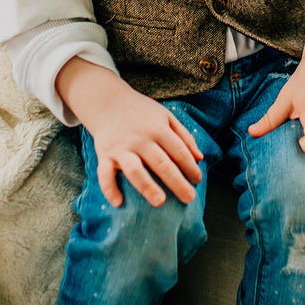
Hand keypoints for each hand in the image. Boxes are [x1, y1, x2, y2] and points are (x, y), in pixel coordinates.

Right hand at [56, 58, 202, 206]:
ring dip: (147, 186)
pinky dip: (109, 188)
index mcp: (158, 128)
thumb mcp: (165, 116)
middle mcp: (140, 139)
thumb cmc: (141, 112)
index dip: (190, 166)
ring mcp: (121, 148)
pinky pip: (104, 173)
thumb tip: (200, 158)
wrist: (107, 101)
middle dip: (177, 182)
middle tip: (189, 199)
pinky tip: (118, 202)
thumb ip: (183, 135)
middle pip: (161, 163)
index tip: (198, 180)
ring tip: (160, 202)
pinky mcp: (104, 154)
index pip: (178, 150)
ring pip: (135, 169)